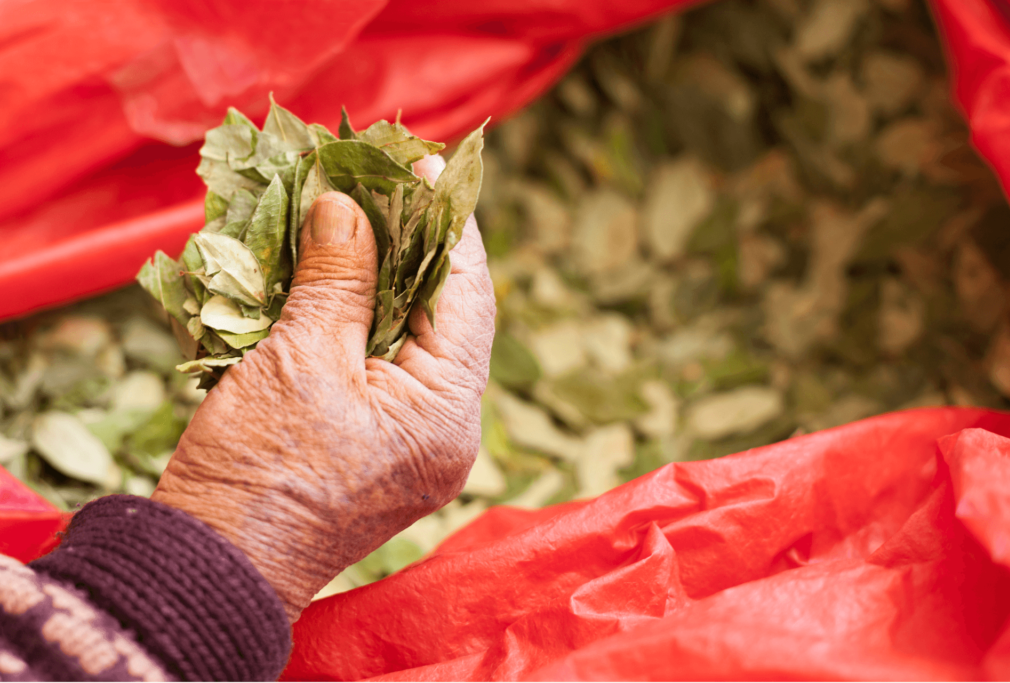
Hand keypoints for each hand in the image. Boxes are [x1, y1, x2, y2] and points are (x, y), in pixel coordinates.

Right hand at [151, 155, 495, 620]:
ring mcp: (415, 444)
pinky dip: (362, 323)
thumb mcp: (301, 360)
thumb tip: (351, 207)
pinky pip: (385, 369)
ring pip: (413, 341)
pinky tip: (337, 279)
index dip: (447, 225)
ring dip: (384, 282)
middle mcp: (446, 431)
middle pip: (444, 316)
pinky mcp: (380, 447)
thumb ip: (339, 279)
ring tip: (360, 218)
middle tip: (387, 185)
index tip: (427, 168)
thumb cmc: (258, 470)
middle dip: (413, 249)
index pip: (468, 296)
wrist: (210, 569)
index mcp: (447, 413)